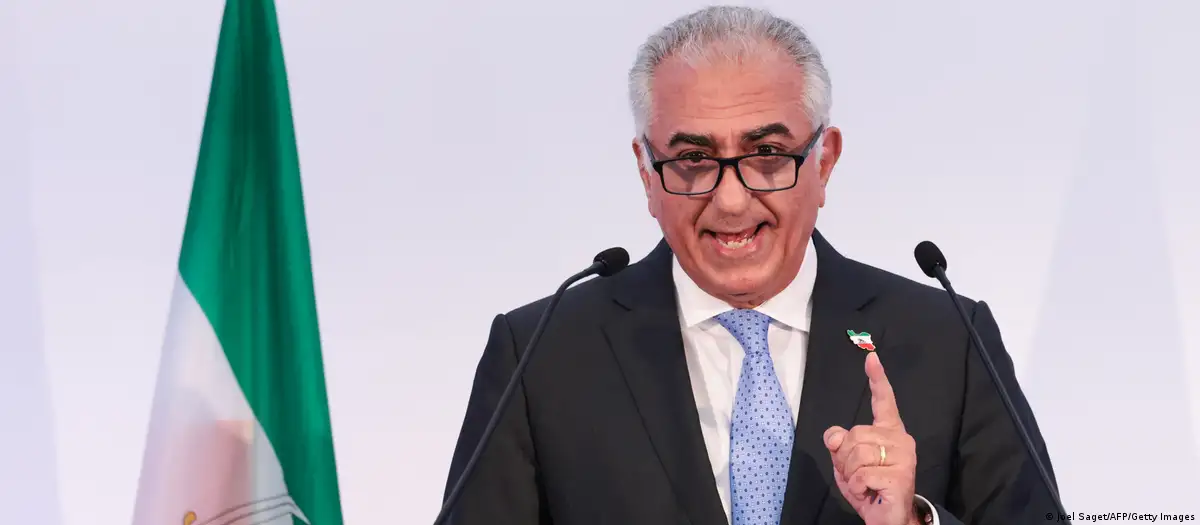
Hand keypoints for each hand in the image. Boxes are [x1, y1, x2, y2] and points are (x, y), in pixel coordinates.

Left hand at [823, 352, 919, 524]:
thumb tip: (834, 436)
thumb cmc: (869, 489)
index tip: (872, 358)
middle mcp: (901, 440)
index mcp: (889, 432)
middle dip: (844, 458)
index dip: (877, 379)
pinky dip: (857, 486)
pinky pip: (861, 474)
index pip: (883, 401)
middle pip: (854, 434)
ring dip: (850, 474)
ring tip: (865, 484)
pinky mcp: (901, 475)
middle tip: (858, 475)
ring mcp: (904, 457)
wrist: (888, 519)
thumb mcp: (846, 464)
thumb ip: (839, 445)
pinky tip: (869, 492)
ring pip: (856, 453)